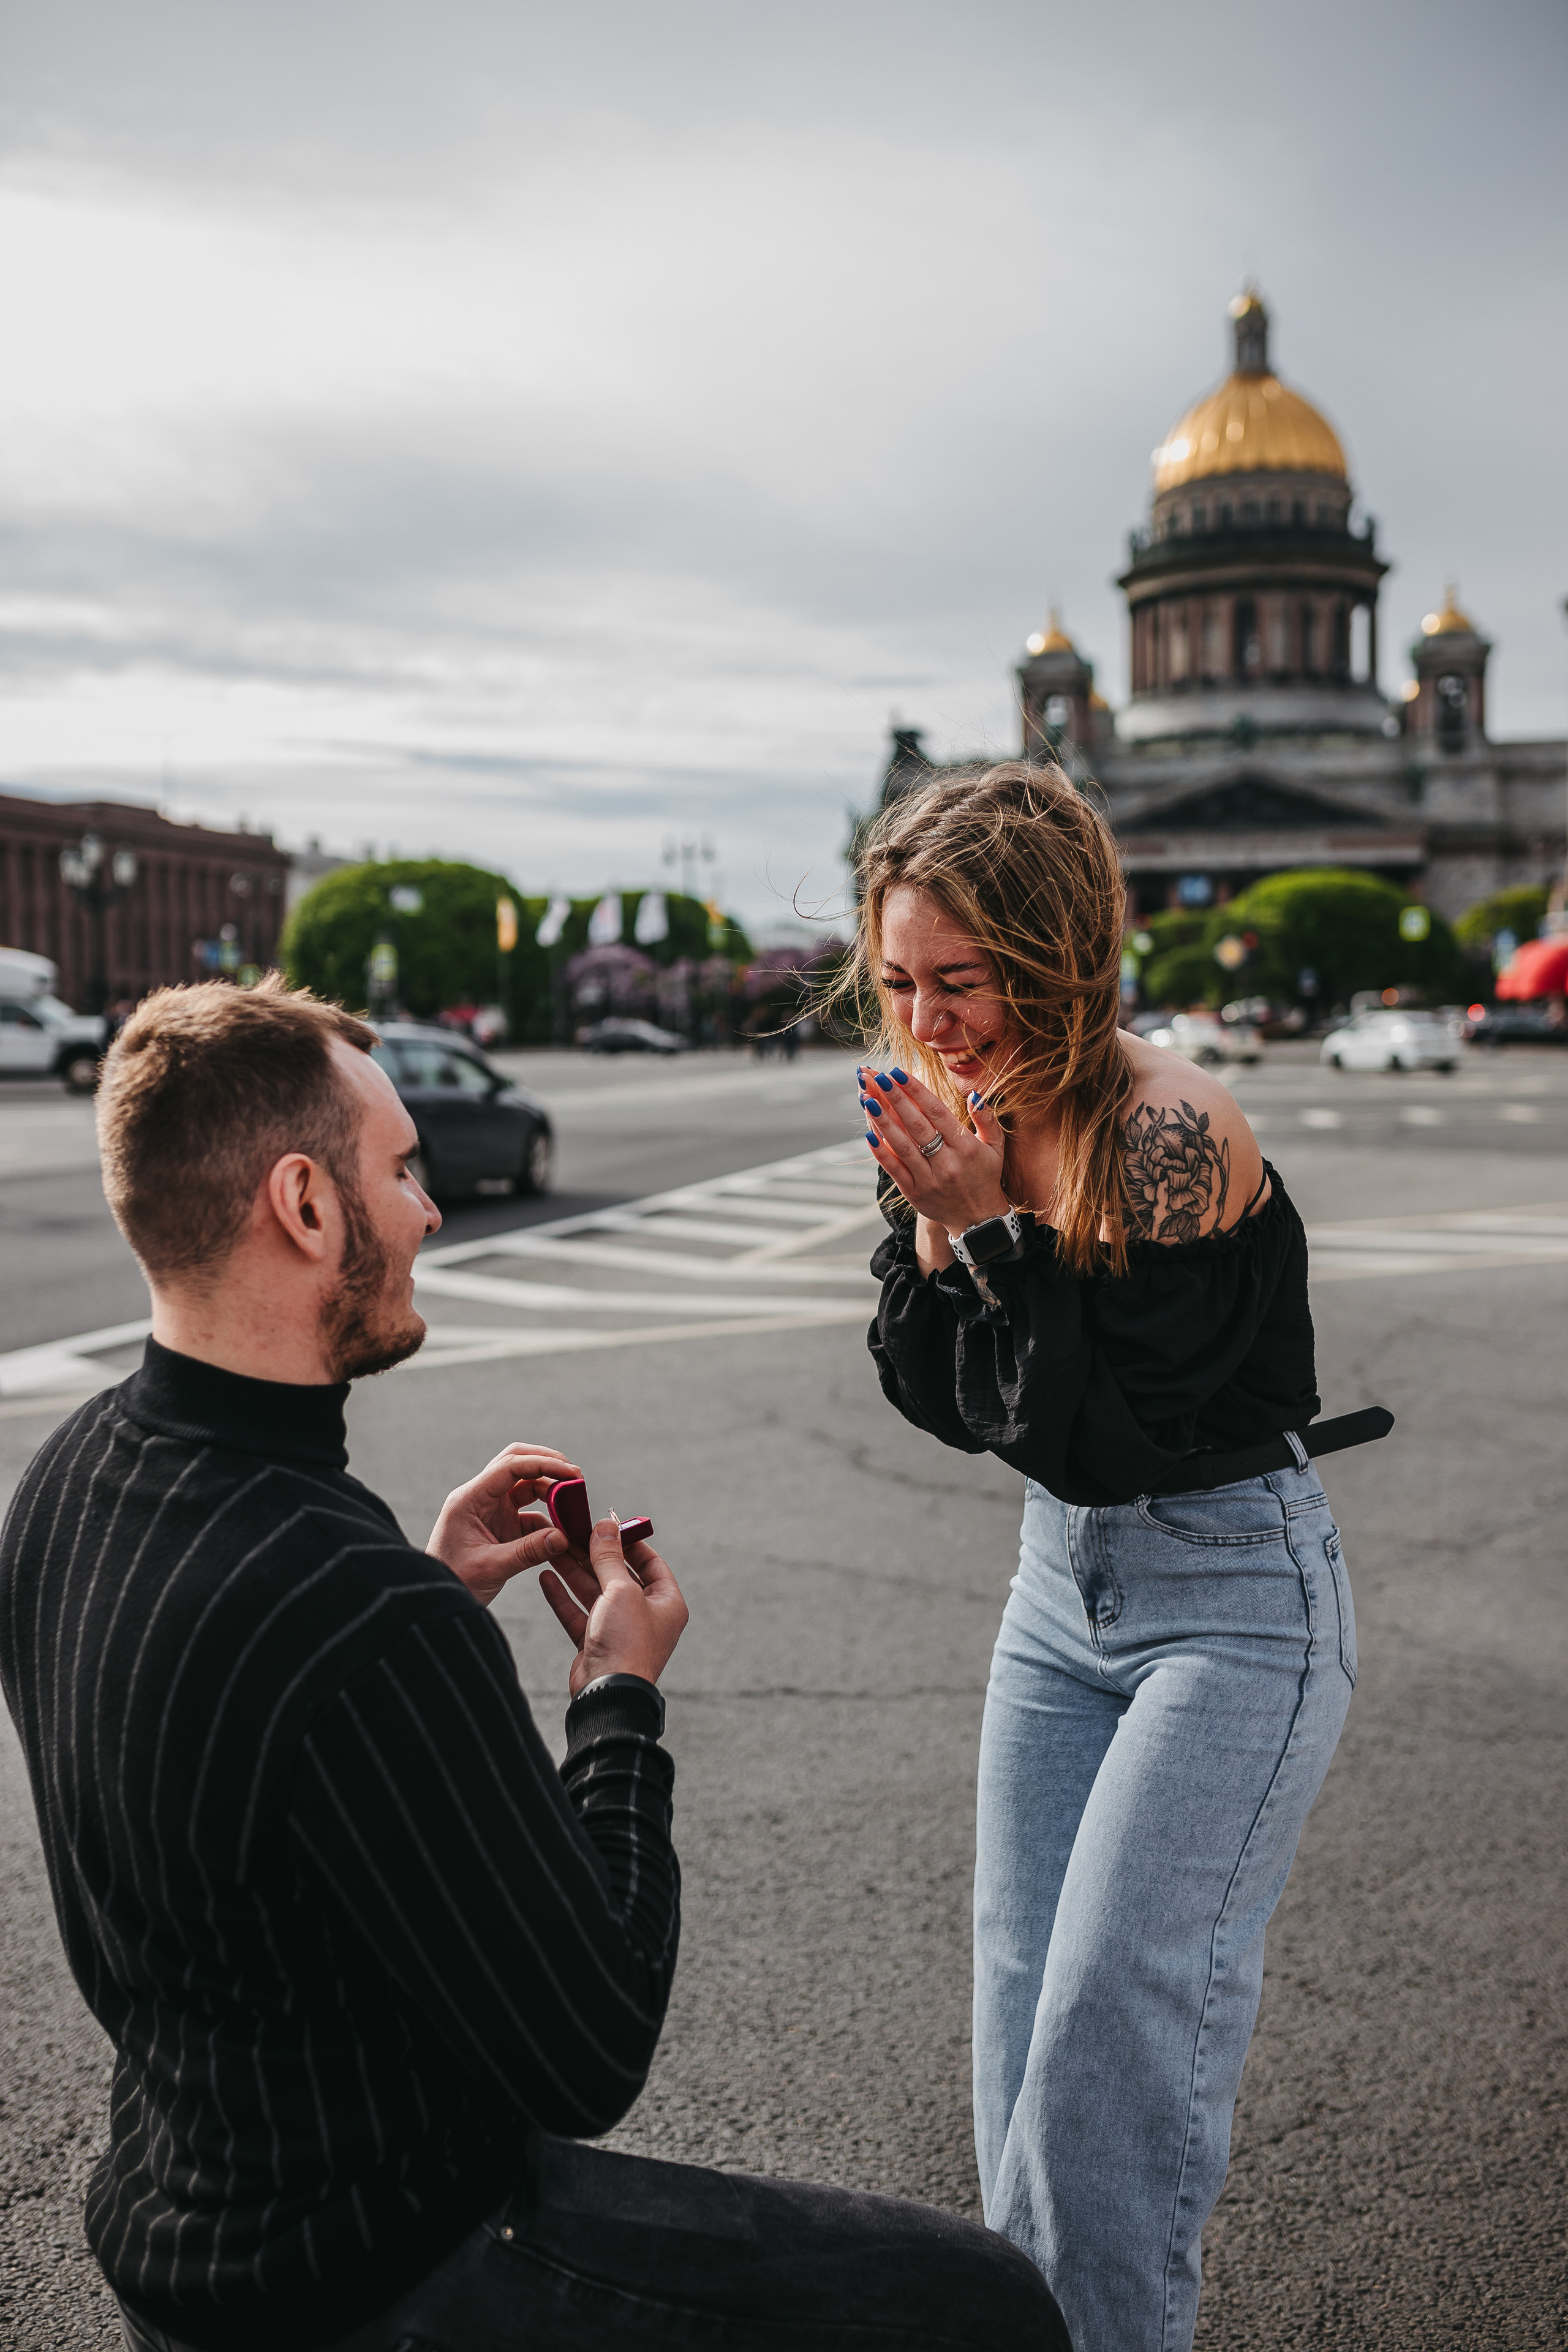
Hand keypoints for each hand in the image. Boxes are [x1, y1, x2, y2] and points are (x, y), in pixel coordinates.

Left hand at [427, 1442, 583, 1608]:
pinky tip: (563, 1532)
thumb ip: (528, 1551)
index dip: (544, 1464)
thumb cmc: (453, 1582)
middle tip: (576, 1476)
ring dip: (551, 1492)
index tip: (572, 1473)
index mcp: (470, 1499)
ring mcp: (491, 1510)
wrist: (435, 1602)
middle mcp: (480, 1498)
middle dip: (547, 1464)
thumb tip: (564, 1537)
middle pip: (517, 1463)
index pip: (510, 1467)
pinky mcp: (500, 1526)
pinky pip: (530, 1514)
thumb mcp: (490, 1567)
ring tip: (574, 1506)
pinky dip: (548, 1520)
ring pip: (526, 1486)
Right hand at [539, 1516, 688, 1697]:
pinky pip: (577, 1613)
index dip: (629, 1542)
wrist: (608, 1694)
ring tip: (554, 1548)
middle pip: (617, 1576)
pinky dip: (562, 1596)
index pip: (650, 1563)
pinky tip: (545, 1577)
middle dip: (593, 1554)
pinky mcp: (595, 1642)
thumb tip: (606, 1526)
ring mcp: (619, 1629)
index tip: (608, 1526)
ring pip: (594, 1592)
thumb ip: (610, 1558)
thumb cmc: (626, 1642)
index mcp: (666, 1602)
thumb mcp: (621, 1591)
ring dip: (574, 1571)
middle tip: (572, 1532)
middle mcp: (644, 1615)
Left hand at [858, 1064, 1009, 1235]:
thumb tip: (974, 1094)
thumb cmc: (985, 1176)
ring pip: (902, 1146)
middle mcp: (947, 1163)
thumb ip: (987, 1119)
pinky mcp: (914, 1193)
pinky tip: (869, 1134)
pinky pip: (895, 1170)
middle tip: (876, 1077)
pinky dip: (881, 1152)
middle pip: (917, 1126)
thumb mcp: (996, 1147)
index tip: (898, 1072)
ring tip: (867, 1098)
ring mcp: (929, 1179)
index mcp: (966, 1147)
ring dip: (883, 1121)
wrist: (979, 1220)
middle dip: (895, 1099)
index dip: (916, 1091)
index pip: (937, 1113)